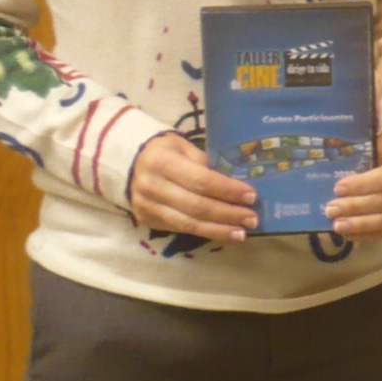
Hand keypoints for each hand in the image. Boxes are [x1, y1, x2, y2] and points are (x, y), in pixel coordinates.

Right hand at [129, 132, 258, 239]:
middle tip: (252, 219)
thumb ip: (206, 163)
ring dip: (219, 230)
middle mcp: (151, 186)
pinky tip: (223, 232)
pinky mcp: (147, 221)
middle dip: (228, 214)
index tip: (251, 196)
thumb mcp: (184, 147)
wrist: (128, 163)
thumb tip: (237, 182)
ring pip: (189, 223)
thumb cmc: (165, 151)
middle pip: (197, 206)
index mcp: (162, 162)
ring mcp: (147, 206)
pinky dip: (204, 232)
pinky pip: (180, 228)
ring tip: (242, 233)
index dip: (228, 190)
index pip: (201, 180)